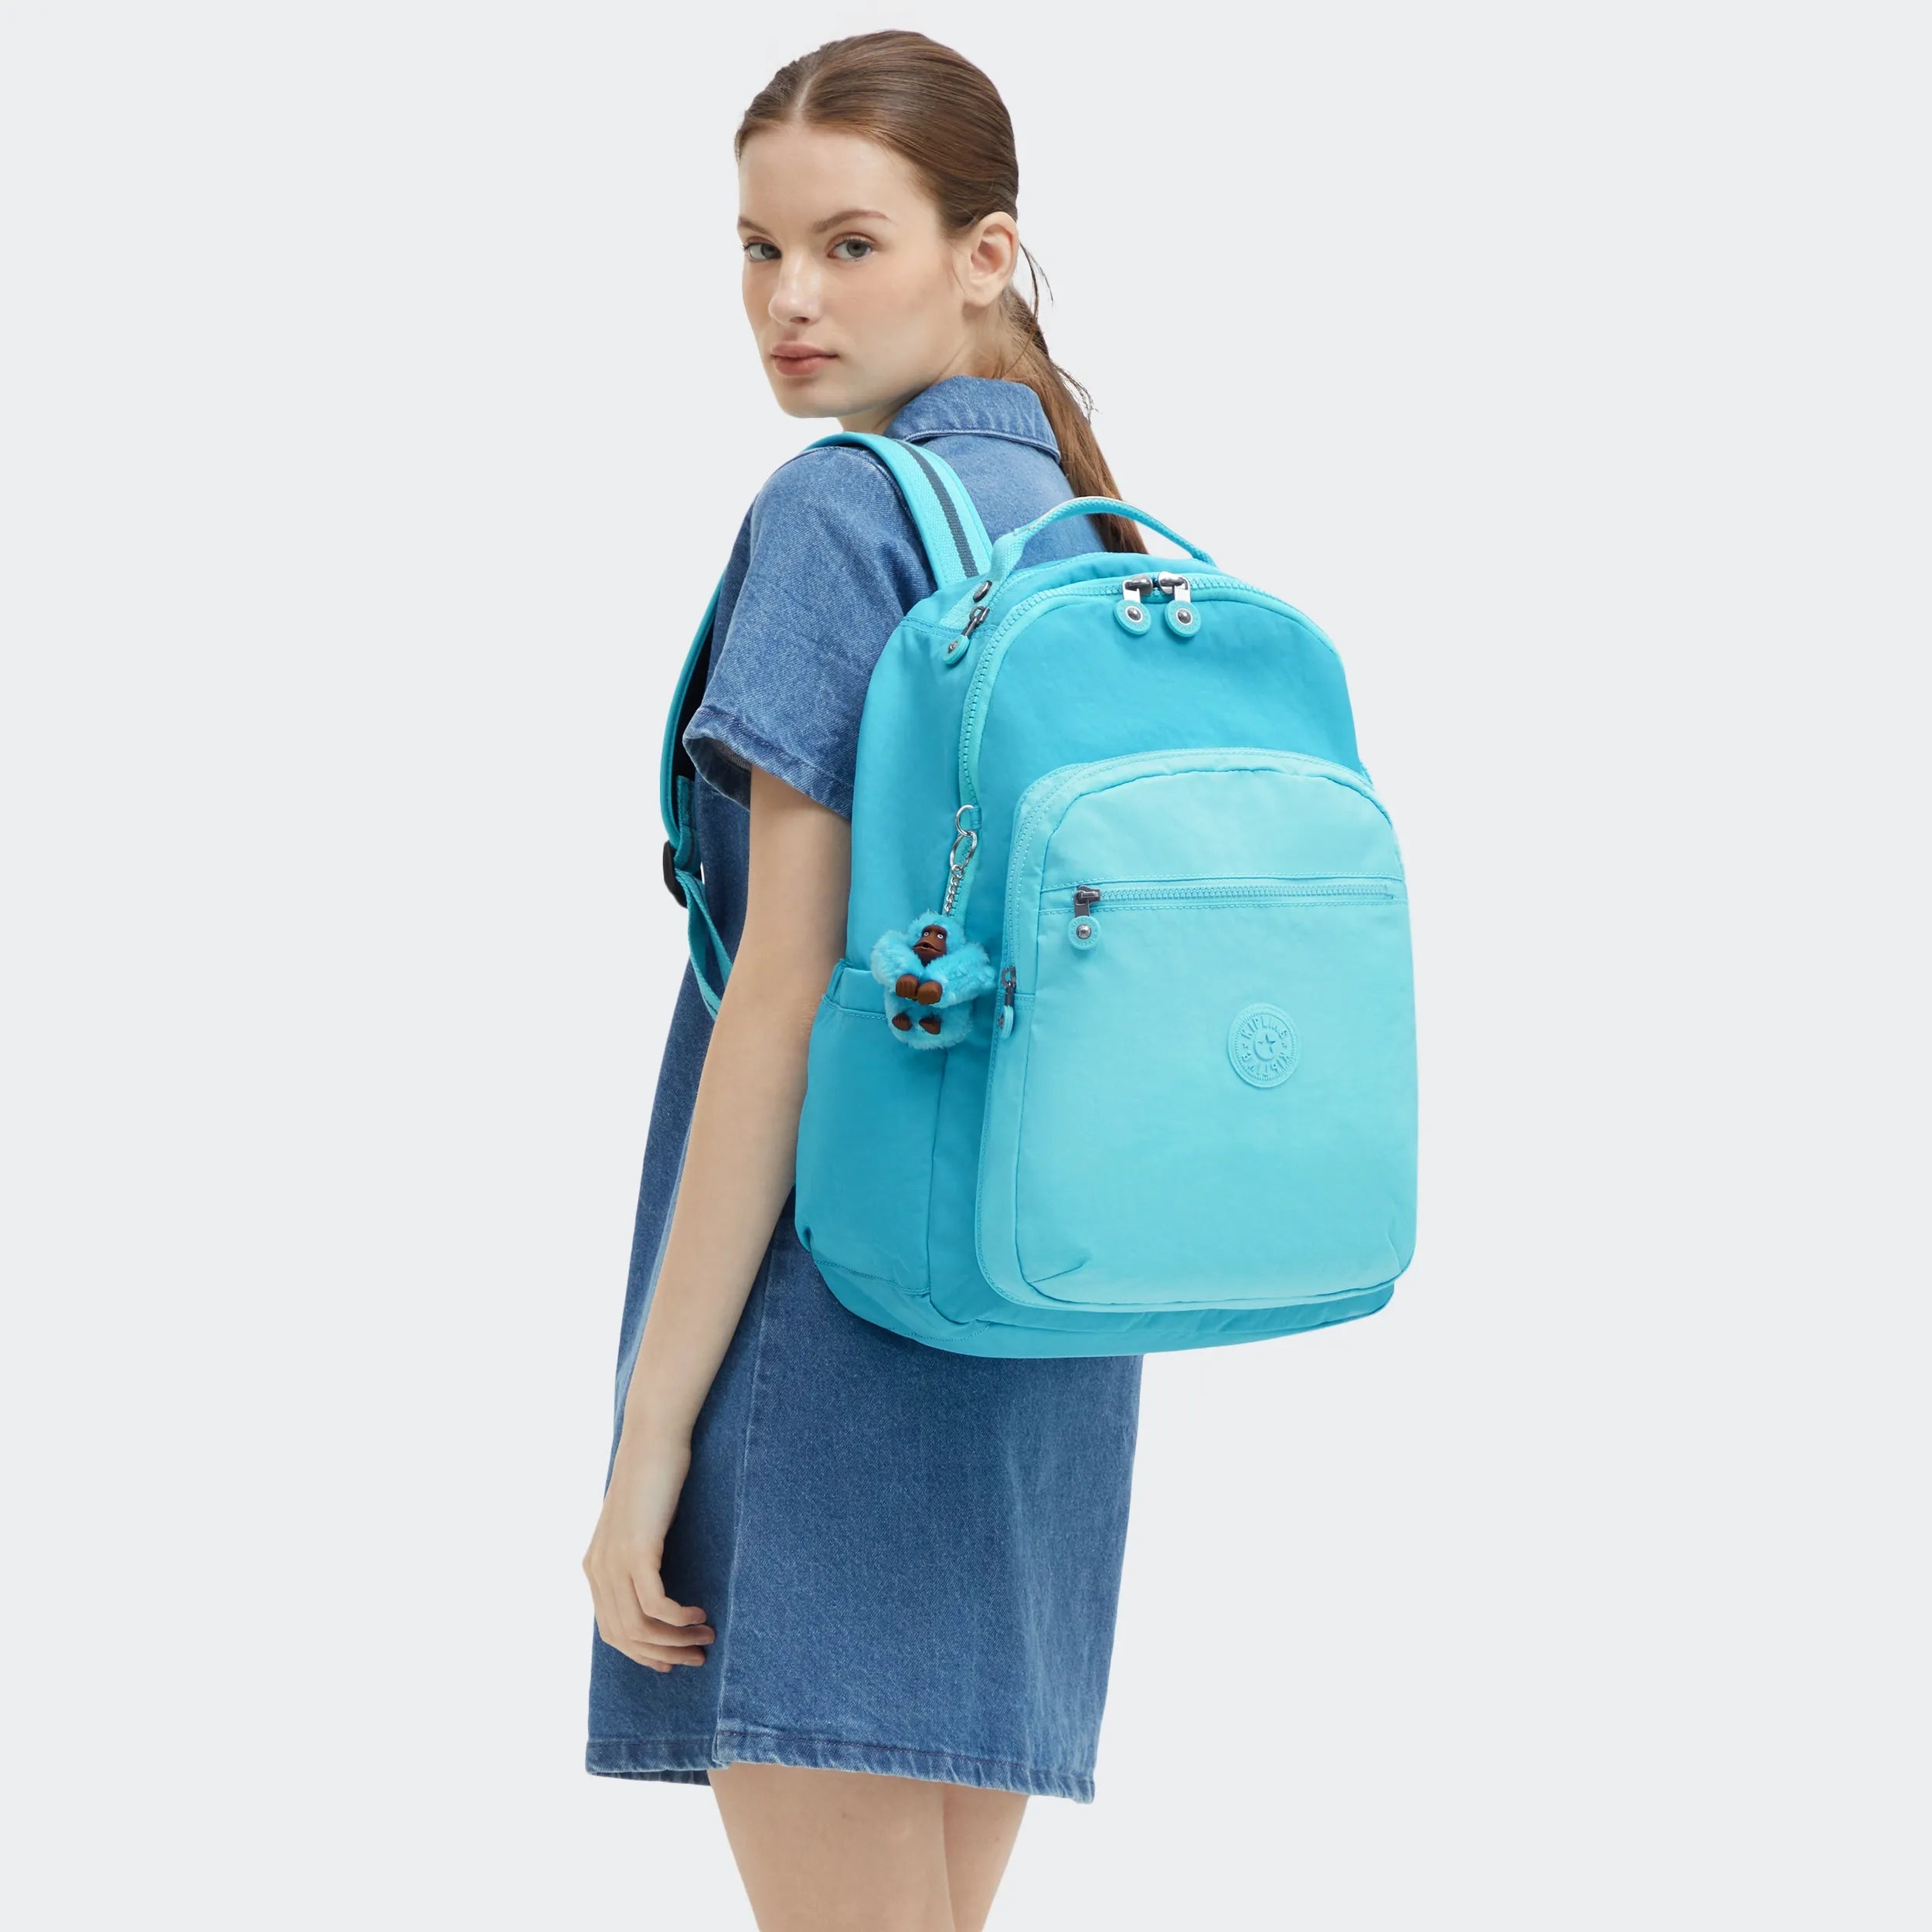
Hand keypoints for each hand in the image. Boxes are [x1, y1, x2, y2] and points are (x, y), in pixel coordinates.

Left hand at [583, 1429, 715, 1672]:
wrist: (652, 1440)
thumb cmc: (654, 1479)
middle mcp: (598, 1569)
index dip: (644, 1654)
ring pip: (640, 1626)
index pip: (612, 1632)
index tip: (675, 1660)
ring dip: (676, 1640)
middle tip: (699, 1655)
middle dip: (664, 1654)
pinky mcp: (637, 1550)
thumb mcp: (639, 1526)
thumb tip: (655, 1592)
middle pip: (625, 1636)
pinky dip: (678, 1619)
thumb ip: (636, 1557)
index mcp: (595, 1568)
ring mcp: (615, 1561)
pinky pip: (655, 1604)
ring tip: (706, 1636)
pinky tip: (699, 1614)